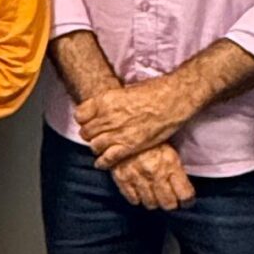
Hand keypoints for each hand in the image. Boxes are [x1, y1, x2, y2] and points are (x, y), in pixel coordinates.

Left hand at [77, 78, 197, 168]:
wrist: (173, 99)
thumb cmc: (154, 91)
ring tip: (102, 147)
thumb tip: (104, 111)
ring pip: (94, 146)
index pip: (80, 115)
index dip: (84, 120)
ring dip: (97, 147)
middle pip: (86, 132)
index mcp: (104, 100)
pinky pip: (107, 158)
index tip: (88, 122)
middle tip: (97, 136)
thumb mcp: (124, 91)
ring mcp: (117, 133)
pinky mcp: (129, 146)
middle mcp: (107, 117)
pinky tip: (102, 163)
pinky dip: (103, 162)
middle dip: (90, 135)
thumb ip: (111, 103)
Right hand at [105, 144, 195, 210]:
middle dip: (172, 203)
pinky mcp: (122, 178)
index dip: (187, 200)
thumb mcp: (169, 148)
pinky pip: (133, 199)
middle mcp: (155, 173)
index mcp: (170, 164)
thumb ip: (176, 168)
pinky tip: (141, 190)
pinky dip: (138, 198)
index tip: (186, 200)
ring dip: (154, 201)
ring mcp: (137, 177)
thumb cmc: (150, 137)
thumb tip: (183, 188)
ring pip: (150, 204)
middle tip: (171, 198)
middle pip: (168, 204)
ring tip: (155, 194)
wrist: (122, 127)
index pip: (185, 195)